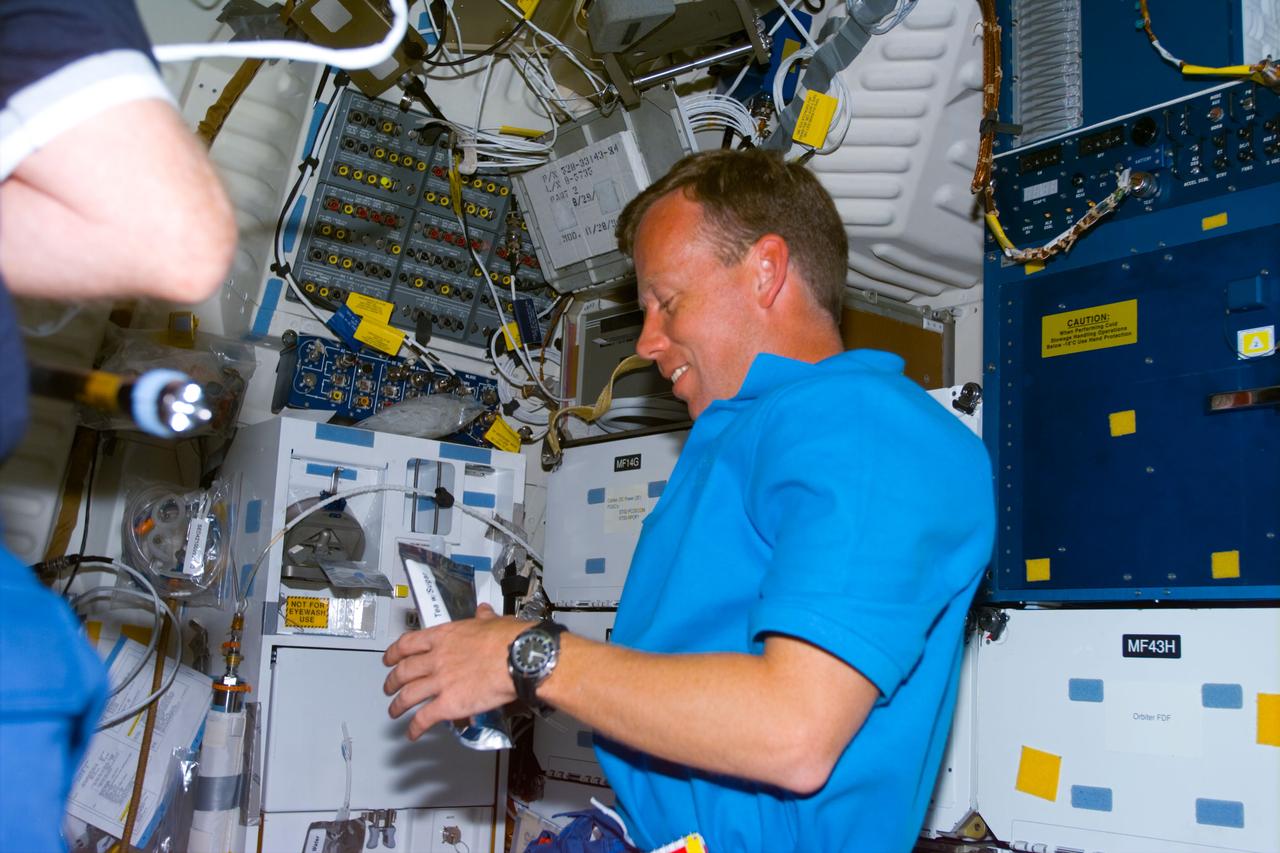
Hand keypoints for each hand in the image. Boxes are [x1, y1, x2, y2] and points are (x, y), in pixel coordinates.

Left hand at [382, 604, 526, 739]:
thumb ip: (483, 618)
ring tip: (394, 711)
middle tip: (389, 686)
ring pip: (408, 696)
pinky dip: (415, 727)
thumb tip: (483, 612)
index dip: (394, 653)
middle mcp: (437, 659)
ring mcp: (440, 682)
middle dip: (392, 681)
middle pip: (403, 671)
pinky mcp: (448, 704)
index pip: (408, 644)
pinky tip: (412, 733)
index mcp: (444, 637)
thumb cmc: (508, 640)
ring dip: (398, 705)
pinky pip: (424, 718)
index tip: (390, 657)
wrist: (518, 658)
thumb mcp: (492, 621)